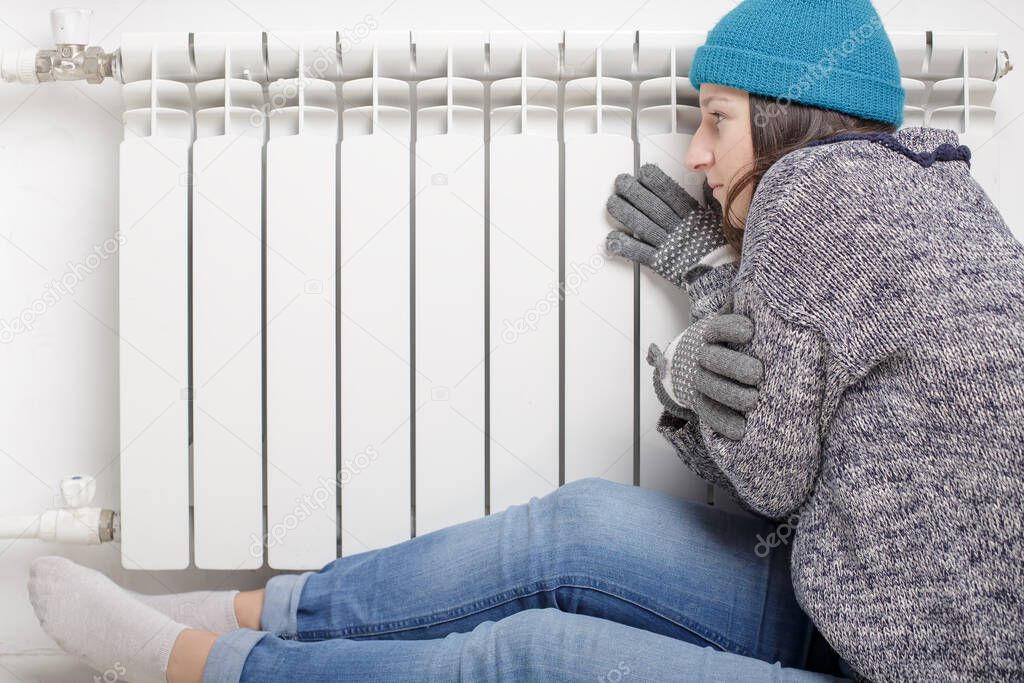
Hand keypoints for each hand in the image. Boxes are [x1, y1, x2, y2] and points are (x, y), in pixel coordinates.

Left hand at [605, 163, 726, 287]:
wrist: (720, 275)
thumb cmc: (720, 249)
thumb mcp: (718, 219)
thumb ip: (709, 201)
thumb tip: (706, 182)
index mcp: (692, 216)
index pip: (671, 194)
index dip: (656, 182)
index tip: (644, 172)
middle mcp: (677, 228)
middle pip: (652, 206)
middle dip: (634, 192)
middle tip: (621, 182)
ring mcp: (667, 245)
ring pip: (642, 225)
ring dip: (625, 213)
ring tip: (612, 203)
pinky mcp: (660, 262)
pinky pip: (640, 252)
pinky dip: (625, 246)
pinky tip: (612, 239)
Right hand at [648, 294, 762, 439]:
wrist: (688, 361)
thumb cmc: (726, 339)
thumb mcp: (732, 319)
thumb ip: (747, 306)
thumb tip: (771, 284)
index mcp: (711, 332)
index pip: (719, 326)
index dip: (731, 327)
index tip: (750, 329)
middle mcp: (701, 355)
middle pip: (715, 359)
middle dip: (735, 366)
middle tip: (757, 374)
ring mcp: (698, 380)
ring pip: (711, 388)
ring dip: (731, 396)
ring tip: (754, 401)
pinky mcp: (699, 402)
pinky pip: (709, 413)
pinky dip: (723, 423)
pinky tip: (741, 430)